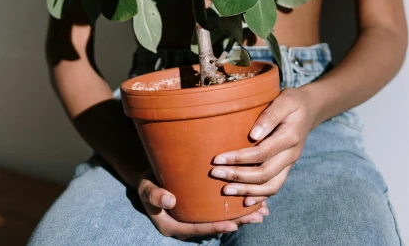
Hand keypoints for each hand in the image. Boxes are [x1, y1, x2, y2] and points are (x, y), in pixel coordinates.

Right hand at [137, 170, 268, 239]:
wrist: (150, 179)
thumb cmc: (146, 183)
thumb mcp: (145, 189)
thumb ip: (154, 195)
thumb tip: (170, 200)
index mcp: (173, 226)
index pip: (197, 229)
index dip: (215, 227)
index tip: (232, 224)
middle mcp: (188, 225)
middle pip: (215, 225)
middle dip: (238, 221)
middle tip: (258, 216)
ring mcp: (196, 218)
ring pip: (221, 218)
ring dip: (242, 215)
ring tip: (263, 211)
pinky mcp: (202, 209)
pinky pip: (220, 210)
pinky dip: (236, 205)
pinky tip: (254, 200)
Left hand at [210, 87, 320, 206]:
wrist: (310, 109)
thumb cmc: (292, 102)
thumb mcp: (284, 100)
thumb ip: (269, 116)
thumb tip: (253, 135)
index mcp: (290, 137)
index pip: (262, 153)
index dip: (239, 158)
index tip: (217, 159)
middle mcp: (291, 155)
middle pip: (264, 173)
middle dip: (238, 176)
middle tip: (215, 174)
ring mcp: (289, 164)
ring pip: (271, 186)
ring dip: (247, 191)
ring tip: (225, 191)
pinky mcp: (285, 168)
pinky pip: (275, 187)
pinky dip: (260, 196)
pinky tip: (244, 201)